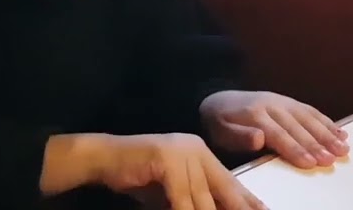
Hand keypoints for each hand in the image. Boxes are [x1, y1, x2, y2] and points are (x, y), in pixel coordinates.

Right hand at [93, 133, 267, 209]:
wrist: (104, 158)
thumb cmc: (138, 177)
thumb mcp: (173, 192)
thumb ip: (193, 200)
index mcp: (201, 153)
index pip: (230, 182)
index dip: (248, 202)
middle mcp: (196, 149)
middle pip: (224, 188)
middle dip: (237, 209)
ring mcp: (181, 152)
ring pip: (202, 197)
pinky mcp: (166, 158)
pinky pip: (181, 197)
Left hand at [199, 91, 349, 168]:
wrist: (219, 100)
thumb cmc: (221, 123)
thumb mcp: (221, 131)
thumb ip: (239, 136)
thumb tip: (258, 138)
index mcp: (255, 114)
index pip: (279, 134)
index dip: (296, 149)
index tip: (311, 163)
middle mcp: (272, 105)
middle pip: (298, 127)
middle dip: (316, 144)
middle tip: (332, 159)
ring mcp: (283, 102)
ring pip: (309, 118)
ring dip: (327, 133)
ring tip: (343, 149)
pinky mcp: (290, 102)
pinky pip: (311, 111)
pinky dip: (328, 122)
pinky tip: (341, 133)